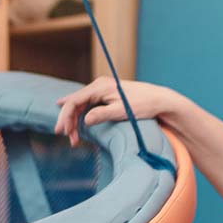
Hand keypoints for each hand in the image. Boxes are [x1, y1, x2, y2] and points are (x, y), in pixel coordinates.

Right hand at [52, 78, 185, 145]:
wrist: (159, 100)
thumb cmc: (142, 105)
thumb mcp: (121, 112)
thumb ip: (101, 115)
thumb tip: (84, 121)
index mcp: (100, 87)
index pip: (74, 101)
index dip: (65, 116)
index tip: (62, 131)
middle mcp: (98, 85)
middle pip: (75, 102)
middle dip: (68, 120)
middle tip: (66, 137)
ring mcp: (102, 89)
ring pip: (80, 104)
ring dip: (75, 120)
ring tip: (74, 137)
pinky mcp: (106, 95)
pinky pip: (88, 104)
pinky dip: (81, 115)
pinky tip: (74, 121)